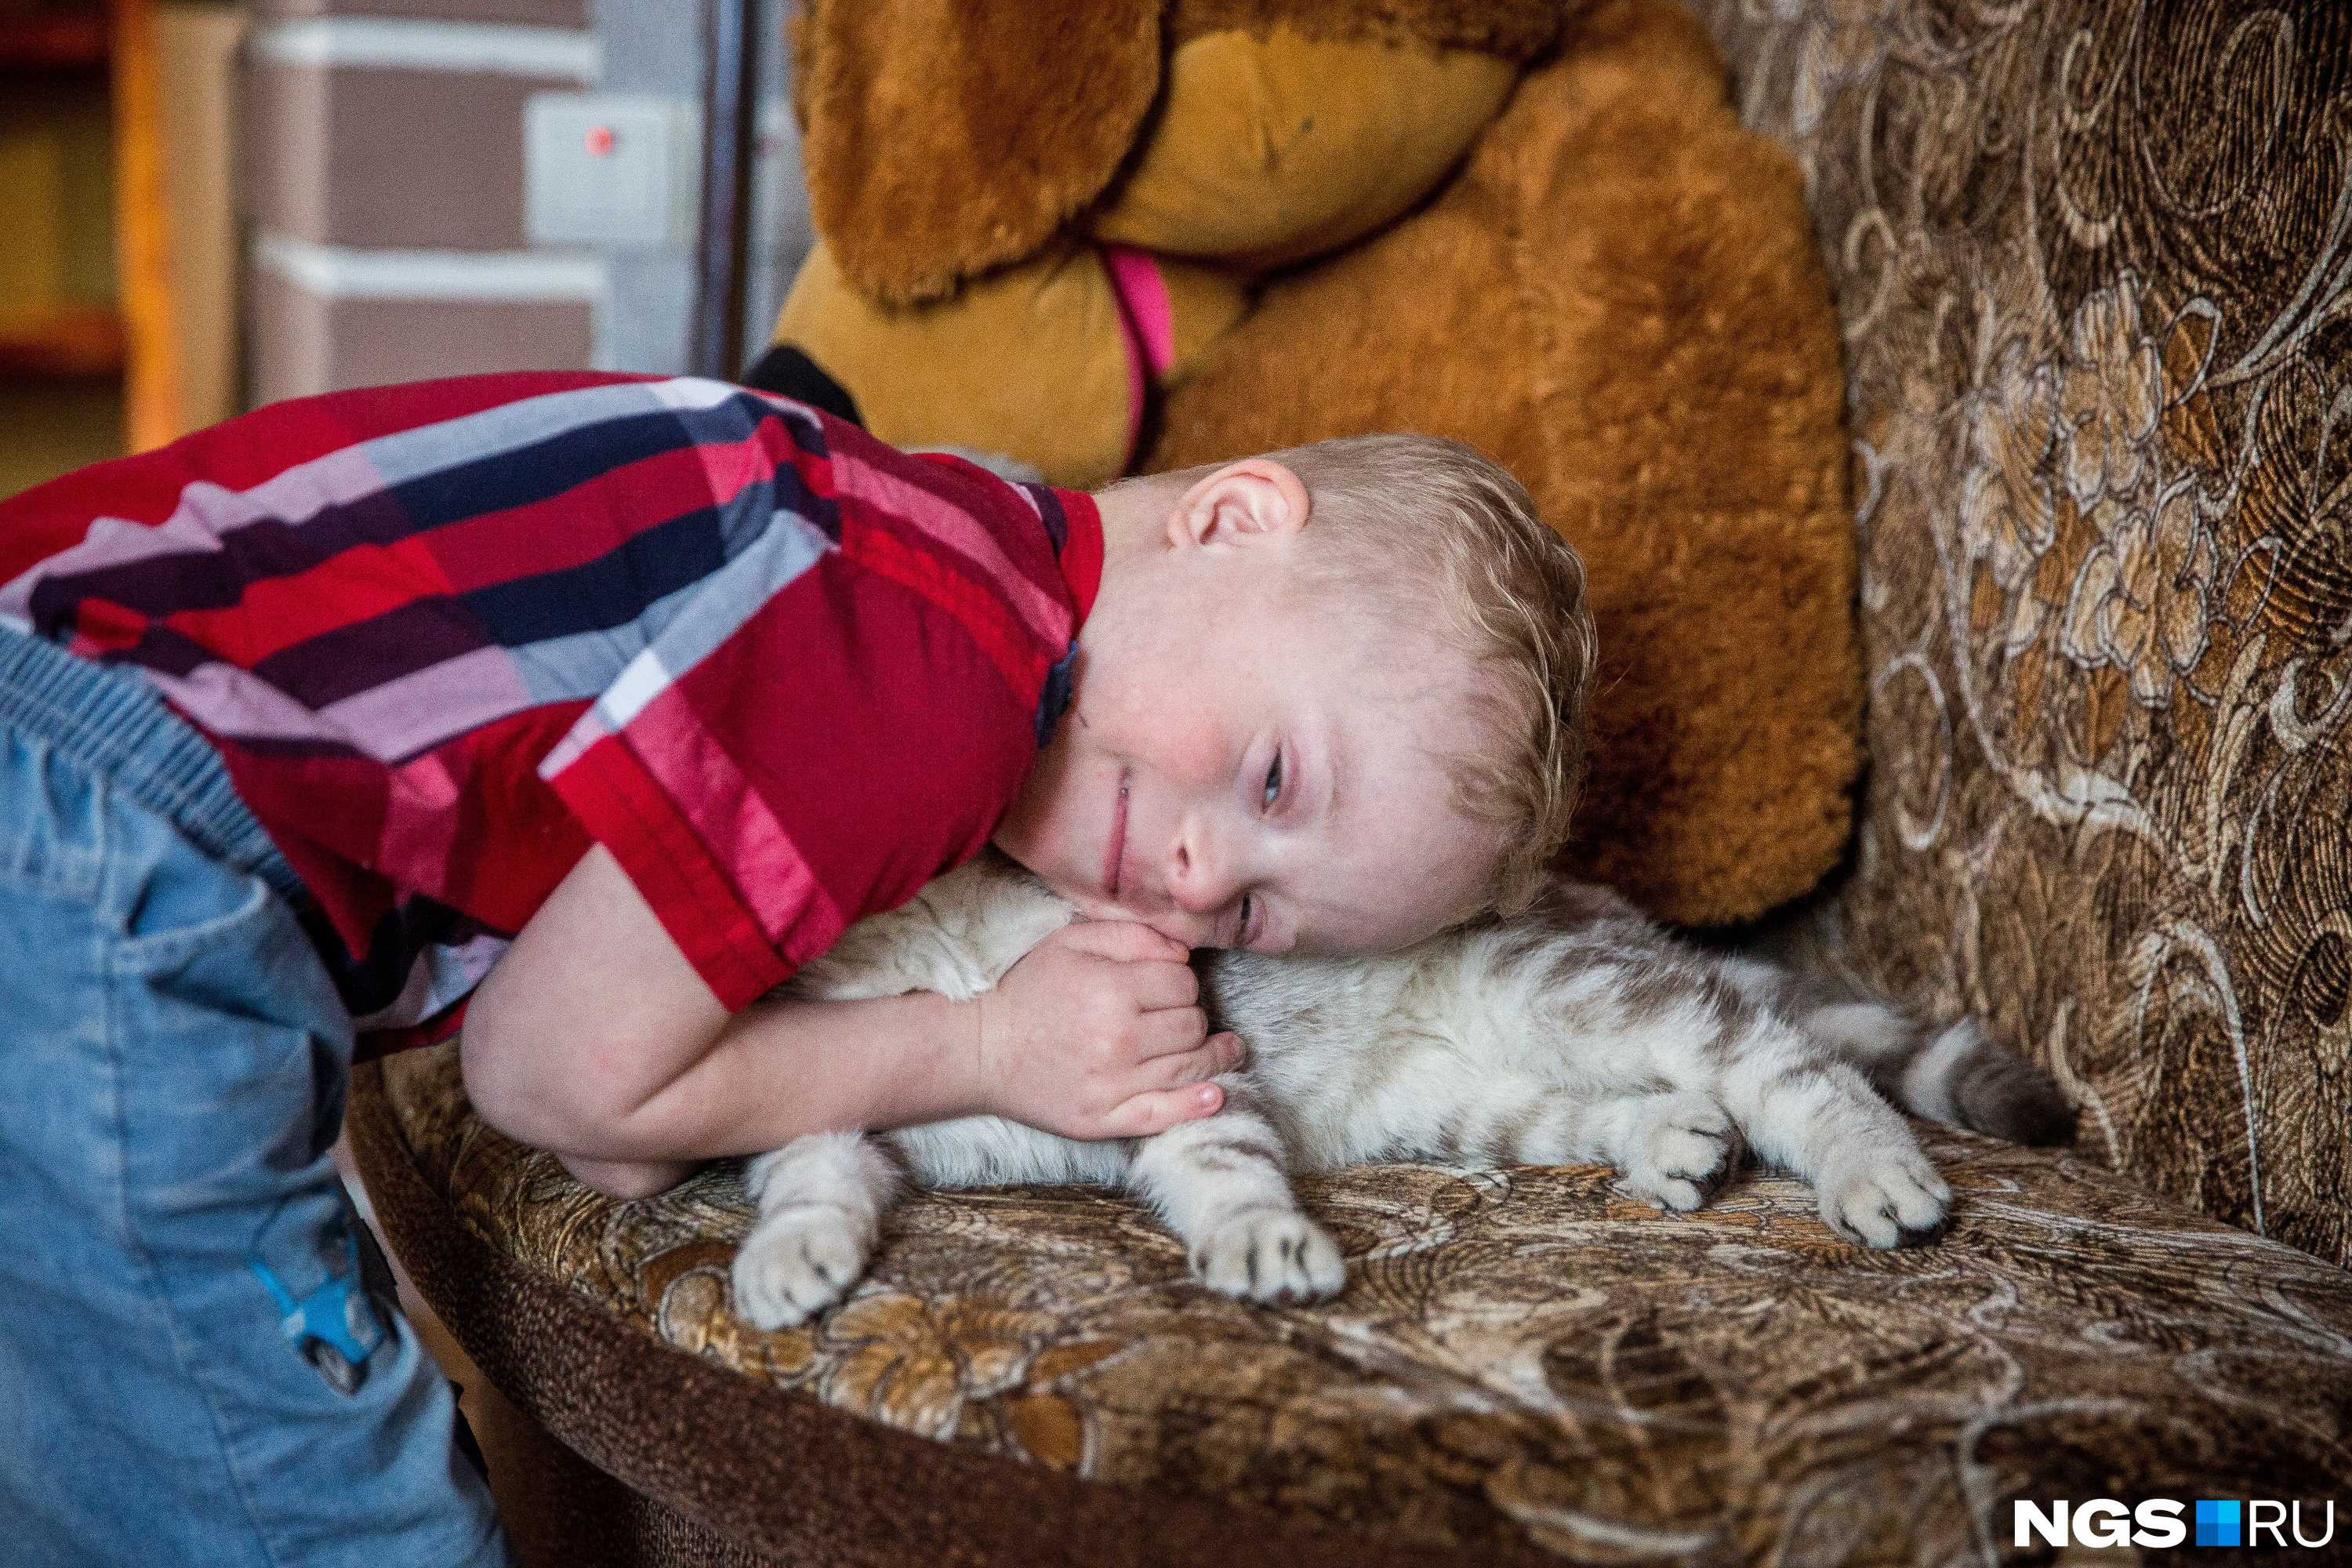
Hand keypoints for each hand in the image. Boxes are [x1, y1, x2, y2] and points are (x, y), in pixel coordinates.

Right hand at [974, 920, 1241, 1139]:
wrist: (979, 1050)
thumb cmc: (1027, 991)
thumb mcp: (1070, 942)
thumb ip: (1130, 937)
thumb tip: (1182, 956)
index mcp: (1111, 990)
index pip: (1183, 985)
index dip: (1182, 982)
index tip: (1169, 986)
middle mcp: (1118, 1039)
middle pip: (1191, 1025)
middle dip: (1193, 1016)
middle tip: (1179, 1016)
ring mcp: (1113, 1085)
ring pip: (1189, 1068)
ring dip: (1214, 1056)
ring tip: (1228, 1049)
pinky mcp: (1103, 1120)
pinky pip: (1163, 1115)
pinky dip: (1195, 1105)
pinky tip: (1217, 1095)